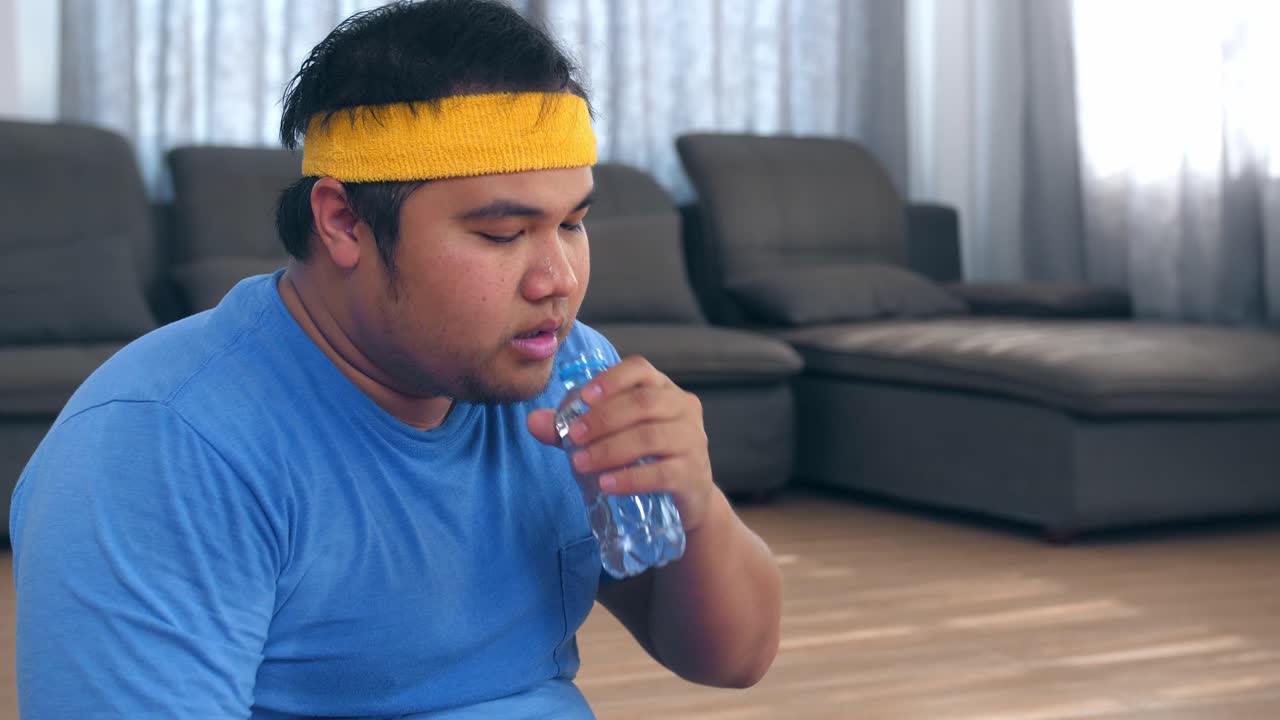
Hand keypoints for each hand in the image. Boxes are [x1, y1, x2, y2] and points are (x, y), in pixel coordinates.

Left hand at [527, 356, 717, 531]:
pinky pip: (662, 473)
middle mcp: (683, 408)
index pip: (640, 369)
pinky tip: (606, 484)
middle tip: (572, 437)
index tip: (584, 398)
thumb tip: (532, 421)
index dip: (611, 380)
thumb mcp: (610, 437)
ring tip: (580, 463)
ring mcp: (693, 440)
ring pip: (651, 437)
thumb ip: (572, 429)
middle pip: (643, 403)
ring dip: (610, 449)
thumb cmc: (646, 457)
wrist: (687, 498)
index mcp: (662, 389)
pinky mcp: (693, 474)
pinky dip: (630, 478)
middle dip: (602, 419)